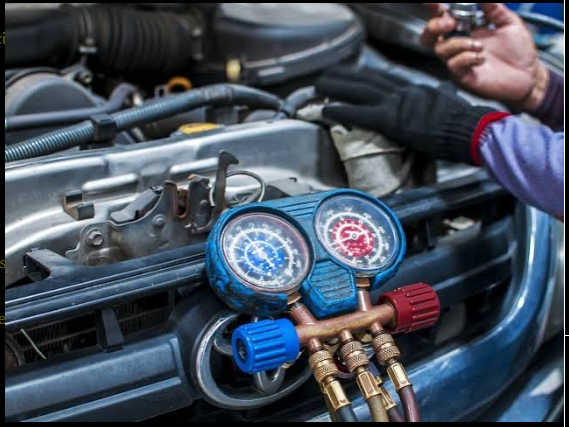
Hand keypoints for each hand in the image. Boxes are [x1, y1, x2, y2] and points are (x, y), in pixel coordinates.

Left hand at [315, 67, 496, 164]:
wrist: (471, 130)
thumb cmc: (463, 125)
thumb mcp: (446, 106)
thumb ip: (435, 101)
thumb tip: (437, 99)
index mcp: (415, 90)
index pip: (385, 79)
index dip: (365, 76)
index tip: (351, 74)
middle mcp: (404, 92)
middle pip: (368, 79)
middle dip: (345, 75)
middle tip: (326, 74)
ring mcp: (397, 104)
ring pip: (360, 90)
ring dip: (336, 86)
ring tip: (319, 85)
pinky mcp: (392, 120)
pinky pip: (361, 113)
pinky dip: (341, 110)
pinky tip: (326, 109)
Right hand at [421, 3, 548, 111]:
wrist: (529, 75)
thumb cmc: (518, 51)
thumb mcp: (509, 22)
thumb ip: (494, 9)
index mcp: (467, 29)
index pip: (444, 16)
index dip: (435, 8)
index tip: (433, 2)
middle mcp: (459, 44)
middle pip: (429, 35)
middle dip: (435, 25)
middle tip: (450, 22)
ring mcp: (459, 61)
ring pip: (440, 49)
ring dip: (458, 43)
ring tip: (479, 45)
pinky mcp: (463, 76)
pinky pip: (453, 64)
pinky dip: (467, 58)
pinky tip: (482, 59)